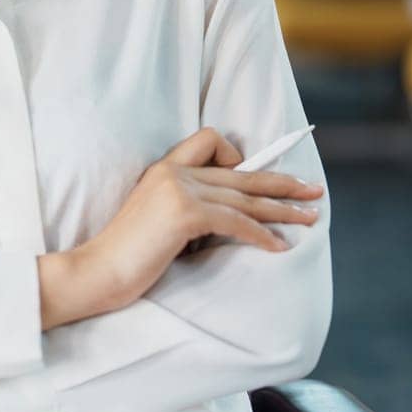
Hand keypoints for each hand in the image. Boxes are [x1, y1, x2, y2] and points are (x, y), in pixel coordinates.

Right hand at [70, 127, 323, 316]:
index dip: (238, 157)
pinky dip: (262, 235)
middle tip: (313, 190)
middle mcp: (173, 172)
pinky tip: (279, 247)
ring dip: (284, 209)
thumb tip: (227, 217)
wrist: (97, 270)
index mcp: (163, 168)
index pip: (210, 140)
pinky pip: (237, 221)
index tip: (253, 183)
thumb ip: (184, 207)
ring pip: (246, 196)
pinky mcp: (184, 214)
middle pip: (241, 172)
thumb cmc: (125, 256)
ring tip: (310, 218)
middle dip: (283, 181)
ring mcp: (178, 190)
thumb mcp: (155, 220)